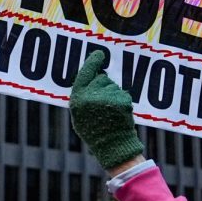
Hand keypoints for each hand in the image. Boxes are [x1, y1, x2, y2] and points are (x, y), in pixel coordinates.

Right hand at [69, 50, 143, 170]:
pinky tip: (118, 113)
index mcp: (78, 99)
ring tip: (110, 112)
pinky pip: (122, 93)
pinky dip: (122, 100)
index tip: (99, 54)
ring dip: (113, 94)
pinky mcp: (121, 100)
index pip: (85, 73)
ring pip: (113, 85)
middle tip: (104, 103)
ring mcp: (107, 97)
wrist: (112, 146)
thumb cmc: (94, 131)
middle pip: (101, 78)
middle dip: (104, 85)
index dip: (92, 62)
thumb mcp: (79, 116)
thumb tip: (90, 77)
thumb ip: (82, 97)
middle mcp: (91, 96)